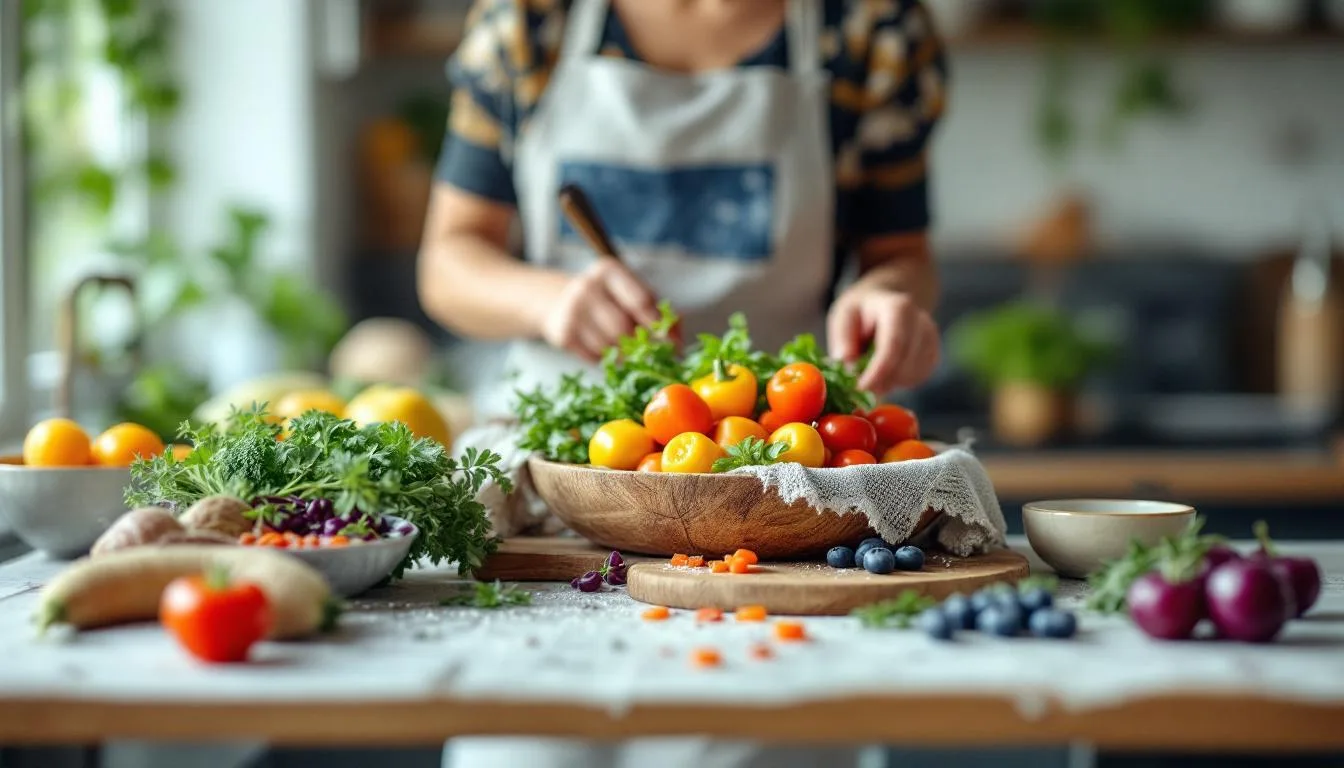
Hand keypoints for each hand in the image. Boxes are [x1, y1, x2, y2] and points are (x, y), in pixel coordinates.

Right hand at [539, 259, 662, 362]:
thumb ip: (658, 312)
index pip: (640, 301)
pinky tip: (604, 346)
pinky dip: (606, 358)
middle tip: (649, 353)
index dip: (659, 326)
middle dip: (640, 344)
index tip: (673, 344)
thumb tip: (676, 340)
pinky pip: (595, 357)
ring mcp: (572, 310)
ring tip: (624, 347)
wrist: (561, 302)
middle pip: (623, 328)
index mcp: (609, 270)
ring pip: (609, 346)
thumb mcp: (632, 293)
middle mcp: (587, 286)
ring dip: (623, 354)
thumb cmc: (610, 299)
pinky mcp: (563, 334)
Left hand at [827, 285, 940, 393]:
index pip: (894, 344)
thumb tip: (847, 362)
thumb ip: (843, 338)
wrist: (884, 303)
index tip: (860, 387)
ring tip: (870, 370)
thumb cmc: (861, 311)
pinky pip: (918, 378)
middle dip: (881, 381)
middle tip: (859, 385)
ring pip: (913, 375)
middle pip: (906, 364)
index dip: (878, 371)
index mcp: (898, 308)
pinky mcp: (933, 353)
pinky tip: (886, 369)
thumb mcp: (843, 315)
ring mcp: (931, 338)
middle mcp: (921, 321)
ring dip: (889, 382)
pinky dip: (899, 382)